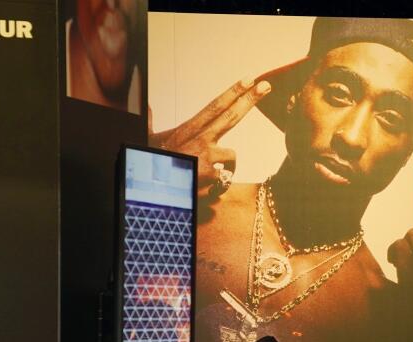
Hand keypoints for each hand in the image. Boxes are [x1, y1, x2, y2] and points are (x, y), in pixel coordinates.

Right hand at [150, 78, 271, 196]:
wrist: (150, 190)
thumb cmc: (152, 166)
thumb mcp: (150, 141)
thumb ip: (151, 122)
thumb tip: (147, 106)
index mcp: (188, 129)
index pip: (214, 106)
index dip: (233, 92)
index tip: (249, 79)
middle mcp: (200, 138)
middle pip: (231, 115)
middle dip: (250, 99)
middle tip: (266, 85)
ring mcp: (207, 156)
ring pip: (232, 156)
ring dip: (224, 167)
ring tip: (203, 175)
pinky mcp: (213, 175)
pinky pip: (225, 180)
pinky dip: (217, 187)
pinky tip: (202, 188)